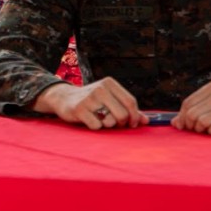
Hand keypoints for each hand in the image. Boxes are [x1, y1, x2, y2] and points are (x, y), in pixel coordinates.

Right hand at [33, 78, 148, 129]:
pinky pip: (97, 126)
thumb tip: (146, 121)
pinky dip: (96, 127)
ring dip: (108, 125)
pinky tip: (89, 120)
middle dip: (123, 123)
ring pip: (111, 121)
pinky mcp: (79, 109)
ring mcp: (89, 98)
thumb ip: (128, 109)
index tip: (132, 124)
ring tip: (101, 119)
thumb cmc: (92, 101)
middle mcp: (100, 88)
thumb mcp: (110, 100)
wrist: (64, 98)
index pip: (131, 102)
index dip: (135, 116)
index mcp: (109, 83)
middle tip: (116, 124)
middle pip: (123, 113)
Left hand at [173, 83, 210, 134]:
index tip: (184, 125)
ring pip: (201, 121)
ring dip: (201, 129)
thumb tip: (174, 122)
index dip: (182, 117)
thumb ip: (195, 109)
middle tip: (198, 129)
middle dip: (190, 125)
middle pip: (191, 114)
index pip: (187, 103)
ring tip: (207, 129)